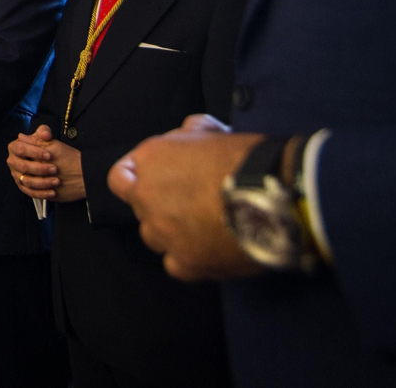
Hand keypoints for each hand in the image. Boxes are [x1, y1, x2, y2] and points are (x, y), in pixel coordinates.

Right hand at [8, 125, 84, 201]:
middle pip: (23, 166)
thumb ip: (44, 132)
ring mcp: (17, 175)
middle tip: (55, 169)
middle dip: (39, 168)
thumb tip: (45, 134)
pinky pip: (30, 192)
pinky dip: (42, 193)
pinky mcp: (23, 187)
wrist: (52, 164)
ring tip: (57, 181)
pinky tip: (53, 192)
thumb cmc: (47, 150)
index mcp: (14, 147)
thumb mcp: (46, 139)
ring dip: (43, 182)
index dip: (34, 152)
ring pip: (27, 181)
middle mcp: (13, 162)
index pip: (21, 149)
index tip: (49, 155)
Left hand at [108, 118, 266, 281]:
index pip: (120, 176)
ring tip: (201, 226)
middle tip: (190, 202)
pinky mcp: (186, 262)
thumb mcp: (212, 131)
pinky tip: (208, 247)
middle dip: (159, 204)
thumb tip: (189, 134)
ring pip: (154, 237)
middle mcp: (148, 197)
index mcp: (151, 160)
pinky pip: (175, 263)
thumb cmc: (246, 156)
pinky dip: (188, 257)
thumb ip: (190, 134)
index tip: (155, 180)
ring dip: (171, 232)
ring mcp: (164, 233)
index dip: (135, 178)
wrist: (276, 193)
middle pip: (140, 207)